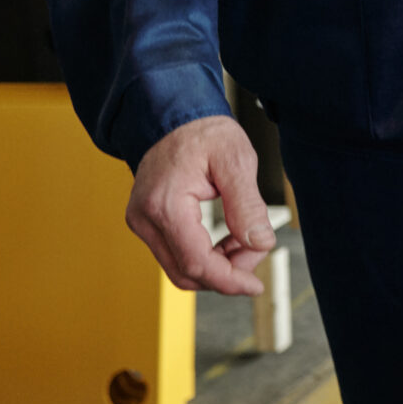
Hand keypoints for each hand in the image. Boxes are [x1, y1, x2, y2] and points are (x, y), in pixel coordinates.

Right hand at [128, 114, 275, 296]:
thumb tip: (260, 243)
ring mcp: (142, 223)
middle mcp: (145, 220)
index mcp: (165, 205)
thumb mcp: (236, 160)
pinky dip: (204, 254)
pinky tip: (228, 238)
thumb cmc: (204, 133)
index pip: (196, 262)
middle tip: (258, 251)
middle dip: (226, 273)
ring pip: (179, 267)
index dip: (229, 280)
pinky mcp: (146, 223)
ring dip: (216, 264)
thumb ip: (248, 205)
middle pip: (186, 272)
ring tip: (245, 240)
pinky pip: (175, 253)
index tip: (256, 286)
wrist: (174, 117)